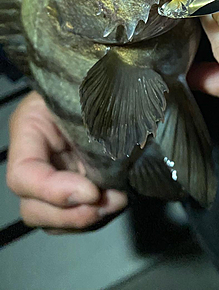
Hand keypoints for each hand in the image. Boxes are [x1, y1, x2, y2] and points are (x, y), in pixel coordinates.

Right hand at [7, 92, 126, 231]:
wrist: (115, 80)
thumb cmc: (98, 77)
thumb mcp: (90, 89)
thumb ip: (93, 116)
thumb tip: (115, 150)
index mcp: (30, 129)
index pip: (24, 174)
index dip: (54, 191)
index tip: (92, 191)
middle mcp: (38, 158)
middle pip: (33, 207)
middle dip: (70, 215)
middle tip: (104, 202)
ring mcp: (57, 175)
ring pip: (55, 219)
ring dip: (87, 218)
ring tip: (117, 200)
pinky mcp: (78, 185)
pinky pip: (77, 216)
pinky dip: (98, 215)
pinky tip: (117, 199)